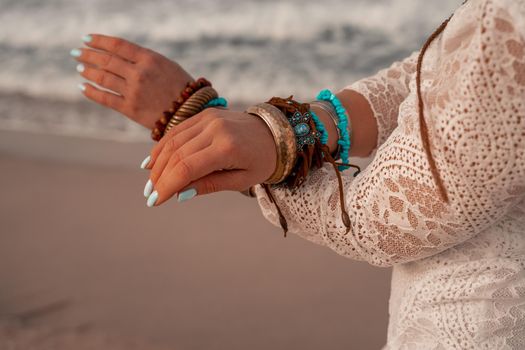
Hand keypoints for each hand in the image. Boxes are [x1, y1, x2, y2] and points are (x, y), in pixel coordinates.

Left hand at [72, 34, 193, 128]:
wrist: (190, 113)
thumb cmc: (181, 87)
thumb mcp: (166, 65)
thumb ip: (144, 59)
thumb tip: (118, 55)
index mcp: (149, 59)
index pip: (118, 45)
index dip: (99, 40)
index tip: (86, 39)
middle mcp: (139, 73)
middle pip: (107, 60)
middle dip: (88, 54)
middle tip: (76, 52)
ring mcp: (133, 91)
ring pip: (103, 78)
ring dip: (88, 71)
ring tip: (80, 68)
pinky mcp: (130, 109)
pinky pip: (105, 99)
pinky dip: (92, 92)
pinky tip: (83, 87)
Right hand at [142, 107, 276, 205]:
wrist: (275, 132)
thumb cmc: (262, 161)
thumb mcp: (242, 180)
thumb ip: (210, 185)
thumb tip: (180, 194)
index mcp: (227, 147)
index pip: (187, 168)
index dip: (168, 186)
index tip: (156, 202)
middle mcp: (215, 128)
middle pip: (176, 154)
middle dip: (160, 177)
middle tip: (150, 196)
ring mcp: (209, 118)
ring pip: (173, 141)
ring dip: (157, 163)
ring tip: (151, 183)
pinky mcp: (205, 114)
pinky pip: (177, 130)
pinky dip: (163, 147)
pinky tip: (153, 162)